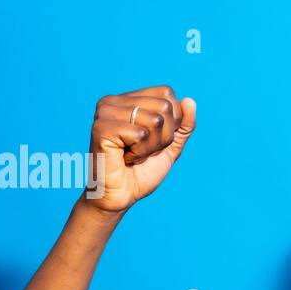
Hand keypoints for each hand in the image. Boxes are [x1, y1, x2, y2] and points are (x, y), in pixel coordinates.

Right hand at [86, 85, 195, 212]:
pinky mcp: (101, 127)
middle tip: (141, 150)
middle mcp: (114, 100)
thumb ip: (183, 125)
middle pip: (164, 107)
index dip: (171, 122)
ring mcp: (105, 112)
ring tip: (133, 155)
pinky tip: (124, 159)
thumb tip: (190, 100)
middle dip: (162, 137)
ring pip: (155, 121)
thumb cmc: (141, 171)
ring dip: (151, 147)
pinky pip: (141, 134)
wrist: (122, 196)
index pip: (167, 93)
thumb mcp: (171, 146)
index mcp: (128, 99)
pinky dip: (140, 153)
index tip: (151, 139)